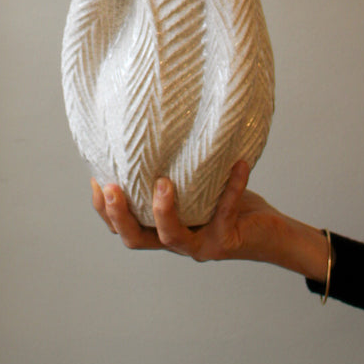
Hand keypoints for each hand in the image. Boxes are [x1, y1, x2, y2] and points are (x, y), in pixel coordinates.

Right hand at [91, 163, 328, 277]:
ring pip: (172, 238)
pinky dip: (232, 186)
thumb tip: (151, 119)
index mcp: (160, 228)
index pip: (123, 226)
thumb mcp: (193, 184)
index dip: (104, 210)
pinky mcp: (227, 240)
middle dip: (119, 215)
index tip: (96, 179)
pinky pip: (226, 211)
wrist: (267, 232)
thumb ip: (173, 168)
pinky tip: (240, 164)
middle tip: (110, 187)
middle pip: (136, 239)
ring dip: (164, 212)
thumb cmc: (224, 201)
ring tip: (164, 183)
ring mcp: (200, 244)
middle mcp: (175, 241)